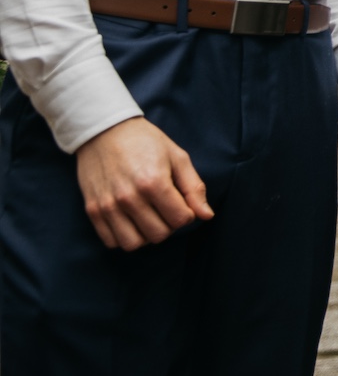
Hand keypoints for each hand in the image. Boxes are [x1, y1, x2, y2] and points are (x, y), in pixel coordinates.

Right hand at [74, 117, 212, 249]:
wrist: (105, 131)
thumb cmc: (146, 142)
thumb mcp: (177, 157)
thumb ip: (194, 188)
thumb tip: (206, 216)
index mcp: (154, 182)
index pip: (180, 219)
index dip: (187, 214)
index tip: (182, 203)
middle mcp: (129, 198)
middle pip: (159, 235)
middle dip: (169, 225)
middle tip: (166, 209)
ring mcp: (108, 206)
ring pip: (134, 244)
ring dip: (146, 235)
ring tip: (149, 217)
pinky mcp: (92, 211)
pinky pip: (111, 241)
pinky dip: (124, 237)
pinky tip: (131, 221)